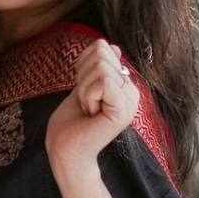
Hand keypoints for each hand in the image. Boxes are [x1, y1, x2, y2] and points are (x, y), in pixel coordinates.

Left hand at [45, 37, 138, 171]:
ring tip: (88, 110)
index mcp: (124, 85)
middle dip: (83, 77)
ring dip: (84, 88)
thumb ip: (99, 68)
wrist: (66, 151)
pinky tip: (91, 114)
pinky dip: (88, 95)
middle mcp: (132, 91)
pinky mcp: (123, 109)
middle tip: (85, 103)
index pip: (103, 47)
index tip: (84, 93)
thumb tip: (112, 47)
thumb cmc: (72, 122)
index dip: (82, 66)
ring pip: (101, 66)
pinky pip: (103, 81)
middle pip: (102, 53)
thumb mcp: (85, 86)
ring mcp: (130, 101)